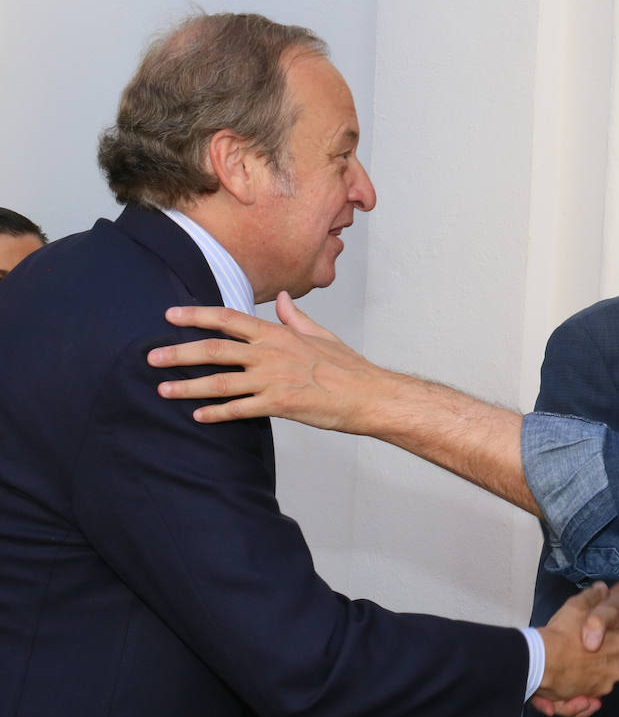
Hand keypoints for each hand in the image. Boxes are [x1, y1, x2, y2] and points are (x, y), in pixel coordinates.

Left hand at [148, 292, 392, 430]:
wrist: (369, 394)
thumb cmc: (348, 366)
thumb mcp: (321, 335)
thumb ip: (294, 318)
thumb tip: (280, 299)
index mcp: (278, 334)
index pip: (229, 319)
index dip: (197, 316)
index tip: (170, 315)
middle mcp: (270, 354)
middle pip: (215, 350)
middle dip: (179, 353)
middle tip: (151, 357)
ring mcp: (273, 380)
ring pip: (220, 382)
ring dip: (188, 386)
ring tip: (162, 389)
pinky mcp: (279, 405)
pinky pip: (240, 410)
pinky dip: (217, 414)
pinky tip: (198, 416)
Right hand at [533, 583, 618, 716]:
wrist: (538, 661)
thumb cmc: (560, 632)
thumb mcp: (577, 607)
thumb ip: (593, 596)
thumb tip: (603, 588)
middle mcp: (617, 669)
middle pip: (616, 664)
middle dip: (604, 660)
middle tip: (584, 652)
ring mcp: (603, 687)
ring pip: (599, 683)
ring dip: (589, 679)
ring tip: (570, 671)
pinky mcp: (586, 701)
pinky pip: (587, 701)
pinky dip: (580, 698)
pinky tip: (569, 691)